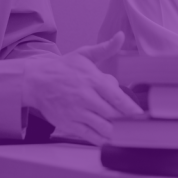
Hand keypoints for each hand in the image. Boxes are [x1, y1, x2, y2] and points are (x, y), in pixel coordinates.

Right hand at [21, 32, 142, 145]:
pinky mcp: (68, 124)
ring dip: (116, 132)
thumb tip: (120, 37)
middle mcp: (85, 98)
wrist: (36, 81)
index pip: (116, 97)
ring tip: (127, 133)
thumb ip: (105, 49)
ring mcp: (76, 113)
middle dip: (126, 121)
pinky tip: (110, 140)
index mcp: (92, 80)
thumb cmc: (63, 68)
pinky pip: (89, 136)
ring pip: (102, 127)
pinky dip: (102, 140)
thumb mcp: (83, 54)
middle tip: (138, 125)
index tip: (141, 115)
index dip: (131, 108)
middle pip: (112, 114)